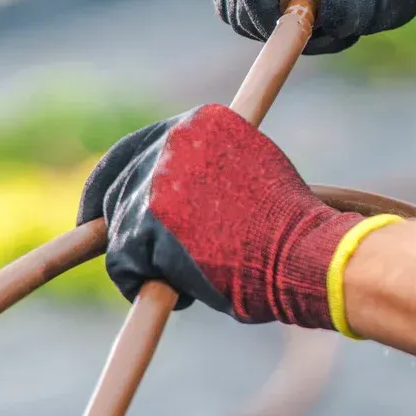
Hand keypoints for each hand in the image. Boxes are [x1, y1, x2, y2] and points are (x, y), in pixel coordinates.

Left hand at [77, 105, 380, 329]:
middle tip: (128, 252)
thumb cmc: (290, 227)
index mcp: (201, 122)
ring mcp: (158, 182)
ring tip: (184, 276)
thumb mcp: (252, 173)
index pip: (141, 147)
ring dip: (140, 257)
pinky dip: (139, 283)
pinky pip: (122, 263)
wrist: (306, 253)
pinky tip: (180, 292)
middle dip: (119, 219)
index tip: (108, 204)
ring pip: (119, 226)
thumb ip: (210, 170)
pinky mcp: (147, 226)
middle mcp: (174, 142)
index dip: (123, 179)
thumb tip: (178, 188)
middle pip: (119, 182)